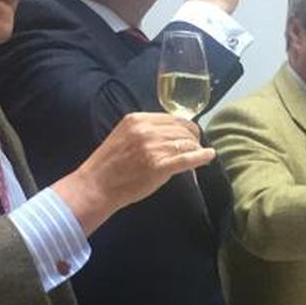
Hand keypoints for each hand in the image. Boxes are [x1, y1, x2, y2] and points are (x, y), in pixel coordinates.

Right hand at [52, 113, 212, 234]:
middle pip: (182, 129)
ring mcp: (153, 148)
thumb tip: (172, 132)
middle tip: (196, 147)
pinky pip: (188, 158)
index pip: (173, 118)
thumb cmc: (110, 164)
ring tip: (199, 155)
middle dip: (193, 138)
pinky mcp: (159, 166)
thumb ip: (146, 131)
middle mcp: (146, 130)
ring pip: (186, 143)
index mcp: (137, 120)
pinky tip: (209, 156)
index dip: (186, 127)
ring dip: (196, 149)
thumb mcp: (125, 136)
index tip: (191, 135)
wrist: (96, 186)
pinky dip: (201, 157)